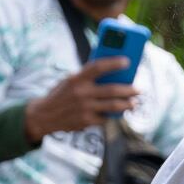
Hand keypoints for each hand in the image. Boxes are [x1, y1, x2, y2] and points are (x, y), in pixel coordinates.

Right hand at [24, 58, 141, 140]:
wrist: (44, 115)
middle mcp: (81, 93)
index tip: (127, 61)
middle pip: (112, 90)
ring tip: (133, 103)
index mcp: (77, 79)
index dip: (114, 63)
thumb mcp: (70, 81)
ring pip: (113, 106)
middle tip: (138, 89)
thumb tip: (112, 74)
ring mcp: (84, 108)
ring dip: (127, 104)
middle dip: (129, 90)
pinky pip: (105, 117)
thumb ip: (87, 77)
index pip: (98, 67)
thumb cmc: (62, 94)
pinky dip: (112, 115)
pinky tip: (118, 113)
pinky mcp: (86, 121)